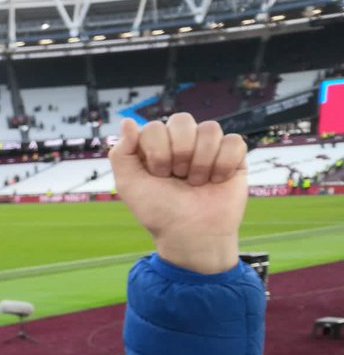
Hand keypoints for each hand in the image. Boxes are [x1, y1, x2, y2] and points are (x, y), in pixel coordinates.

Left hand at [109, 113, 247, 273]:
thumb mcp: (129, 185)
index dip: (157, 152)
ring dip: (201, 161)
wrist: (191, 233)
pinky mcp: (233, 156)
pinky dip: (223, 165)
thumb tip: (127, 121)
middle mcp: (182, 142)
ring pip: (210, 128)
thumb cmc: (159, 211)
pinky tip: (216, 181)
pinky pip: (234, 142)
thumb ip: (121, 154)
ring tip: (196, 182)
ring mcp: (208, 147)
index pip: (155, 127)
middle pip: (182, 120)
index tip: (158, 175)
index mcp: (156, 145)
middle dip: (179, 152)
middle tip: (177, 176)